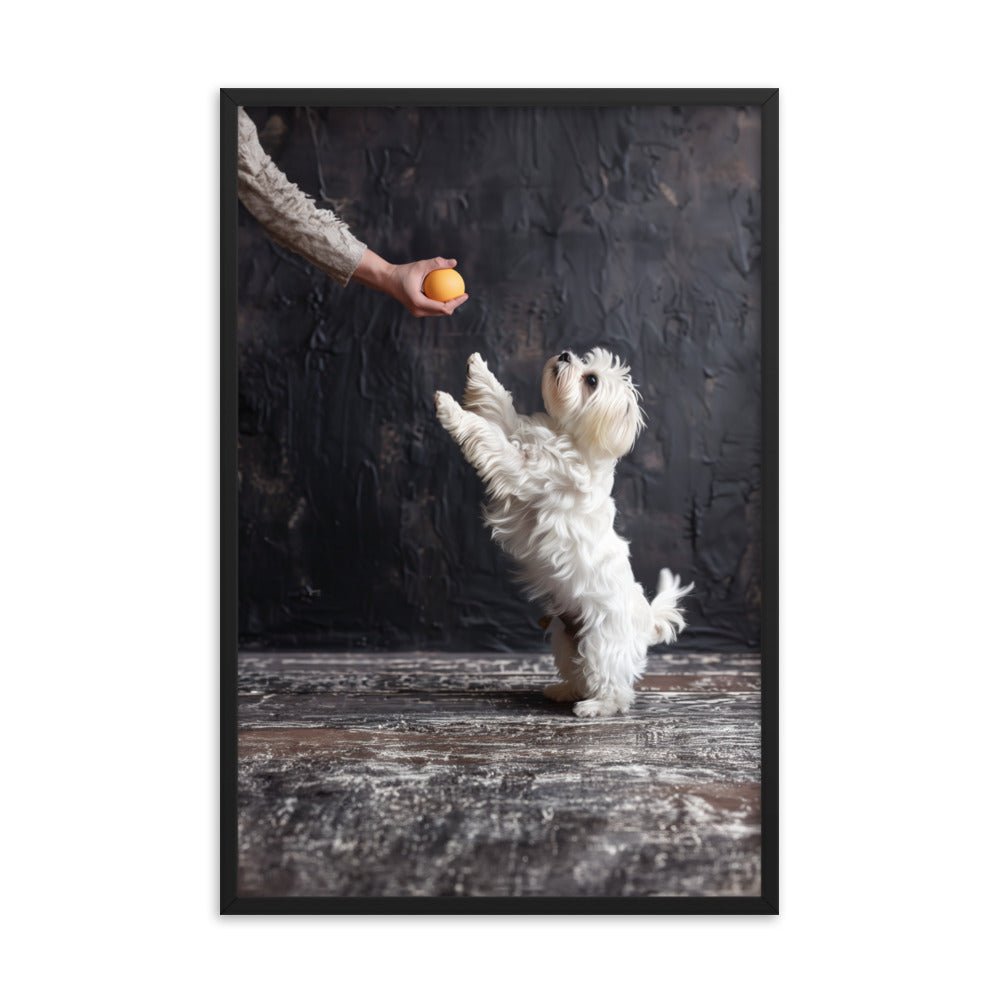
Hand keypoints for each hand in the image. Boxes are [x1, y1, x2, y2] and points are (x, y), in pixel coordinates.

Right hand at [351, 250, 468, 316]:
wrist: (387, 280)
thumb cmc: (403, 271)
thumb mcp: (420, 265)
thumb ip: (437, 263)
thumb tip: (454, 262)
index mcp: (419, 303)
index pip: (443, 307)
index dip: (456, 302)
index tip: (465, 294)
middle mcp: (418, 311)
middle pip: (443, 312)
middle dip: (455, 305)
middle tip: (463, 294)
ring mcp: (417, 312)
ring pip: (438, 312)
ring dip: (448, 304)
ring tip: (457, 294)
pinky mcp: (416, 310)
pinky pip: (432, 308)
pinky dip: (440, 302)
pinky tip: (447, 292)